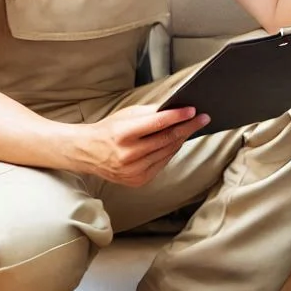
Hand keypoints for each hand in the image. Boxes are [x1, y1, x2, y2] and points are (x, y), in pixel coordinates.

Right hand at [72, 105, 209, 186]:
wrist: (87, 153)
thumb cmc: (109, 130)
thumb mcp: (126, 115)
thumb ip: (151, 113)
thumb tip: (177, 109)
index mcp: (123, 134)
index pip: (157, 123)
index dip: (178, 116)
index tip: (193, 110)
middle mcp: (128, 155)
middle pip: (166, 139)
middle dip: (187, 127)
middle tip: (203, 118)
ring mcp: (133, 171)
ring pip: (167, 152)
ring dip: (181, 139)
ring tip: (192, 127)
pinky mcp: (137, 181)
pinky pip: (161, 163)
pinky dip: (170, 152)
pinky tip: (177, 142)